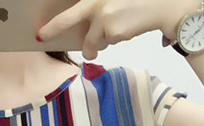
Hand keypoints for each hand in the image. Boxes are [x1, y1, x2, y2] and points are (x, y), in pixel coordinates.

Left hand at [37, 0, 199, 59]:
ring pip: (91, 40)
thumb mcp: (115, 0)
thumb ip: (98, 8)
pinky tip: (127, 28)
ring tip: (116, 29)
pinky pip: (106, 43)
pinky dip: (115, 40)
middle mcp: (96, 2)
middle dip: (53, 30)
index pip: (70, 9)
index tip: (38, 25)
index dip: (54, 18)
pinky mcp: (111, 31)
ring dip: (98, 43)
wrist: (164, 5)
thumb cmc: (140, 2)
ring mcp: (102, 17)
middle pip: (67, 21)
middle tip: (42, 37)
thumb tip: (84, 28)